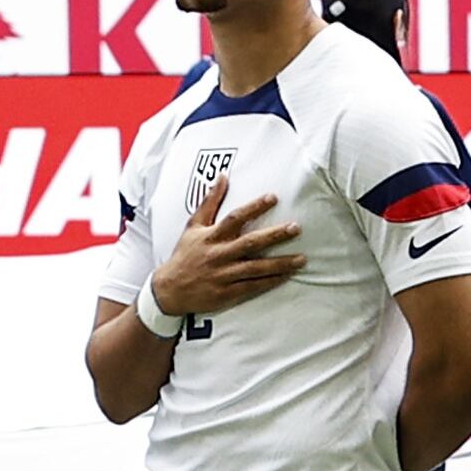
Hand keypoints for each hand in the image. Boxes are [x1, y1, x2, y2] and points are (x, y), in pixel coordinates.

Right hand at [149, 176, 306, 317]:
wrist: (169, 290)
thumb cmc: (184, 255)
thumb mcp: (193, 226)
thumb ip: (210, 202)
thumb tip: (223, 177)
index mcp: (211, 236)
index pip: (235, 218)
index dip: (254, 207)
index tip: (273, 197)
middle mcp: (219, 254)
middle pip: (251, 242)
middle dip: (275, 235)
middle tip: (296, 228)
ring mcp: (224, 275)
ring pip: (256, 268)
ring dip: (280, 263)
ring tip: (302, 259)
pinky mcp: (227, 293)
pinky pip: (252, 286)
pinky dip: (270, 282)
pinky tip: (286, 276)